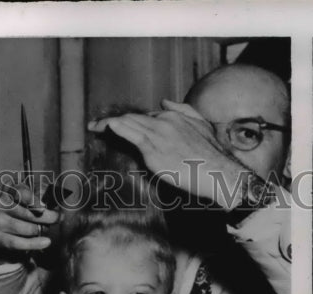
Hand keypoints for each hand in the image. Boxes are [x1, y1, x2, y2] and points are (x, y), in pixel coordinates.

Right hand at [0, 181, 59, 265]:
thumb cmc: (18, 213)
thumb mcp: (26, 201)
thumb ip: (39, 199)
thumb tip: (57, 208)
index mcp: (9, 192)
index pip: (21, 191)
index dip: (35, 199)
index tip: (48, 205)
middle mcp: (1, 204)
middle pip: (30, 212)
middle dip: (48, 217)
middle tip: (58, 218)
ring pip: (28, 228)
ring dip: (41, 230)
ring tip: (45, 229)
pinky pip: (20, 242)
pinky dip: (35, 243)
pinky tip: (46, 242)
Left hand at [87, 100, 250, 209]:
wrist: (218, 172)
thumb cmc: (212, 155)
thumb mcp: (201, 125)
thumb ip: (183, 110)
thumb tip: (164, 102)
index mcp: (174, 116)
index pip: (145, 117)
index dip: (129, 121)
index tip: (116, 126)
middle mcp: (164, 121)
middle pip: (133, 118)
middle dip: (112, 122)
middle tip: (95, 126)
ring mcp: (158, 134)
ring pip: (128, 124)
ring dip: (108, 125)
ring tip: (93, 127)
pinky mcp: (154, 149)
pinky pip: (131, 134)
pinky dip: (116, 128)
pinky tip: (105, 126)